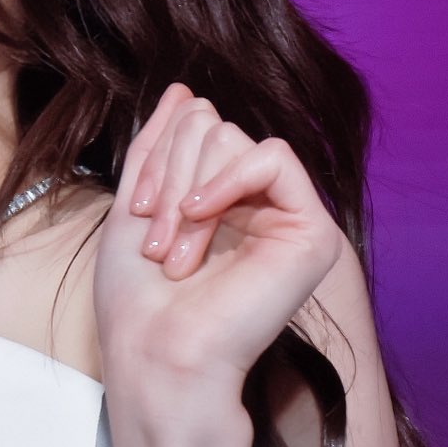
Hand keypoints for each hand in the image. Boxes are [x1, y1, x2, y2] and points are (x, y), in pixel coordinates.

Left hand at [92, 82, 345, 407]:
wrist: (158, 356)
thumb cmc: (139, 303)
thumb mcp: (135, 208)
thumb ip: (158, 147)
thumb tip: (184, 91)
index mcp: (218, 201)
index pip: (194, 128)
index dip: (157, 157)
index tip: (136, 211)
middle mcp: (256, 205)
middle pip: (211, 127)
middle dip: (169, 174)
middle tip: (156, 240)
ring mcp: (285, 218)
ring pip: (232, 138)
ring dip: (187, 190)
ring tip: (177, 251)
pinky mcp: (312, 232)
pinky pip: (273, 156)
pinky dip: (228, 179)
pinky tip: (203, 217)